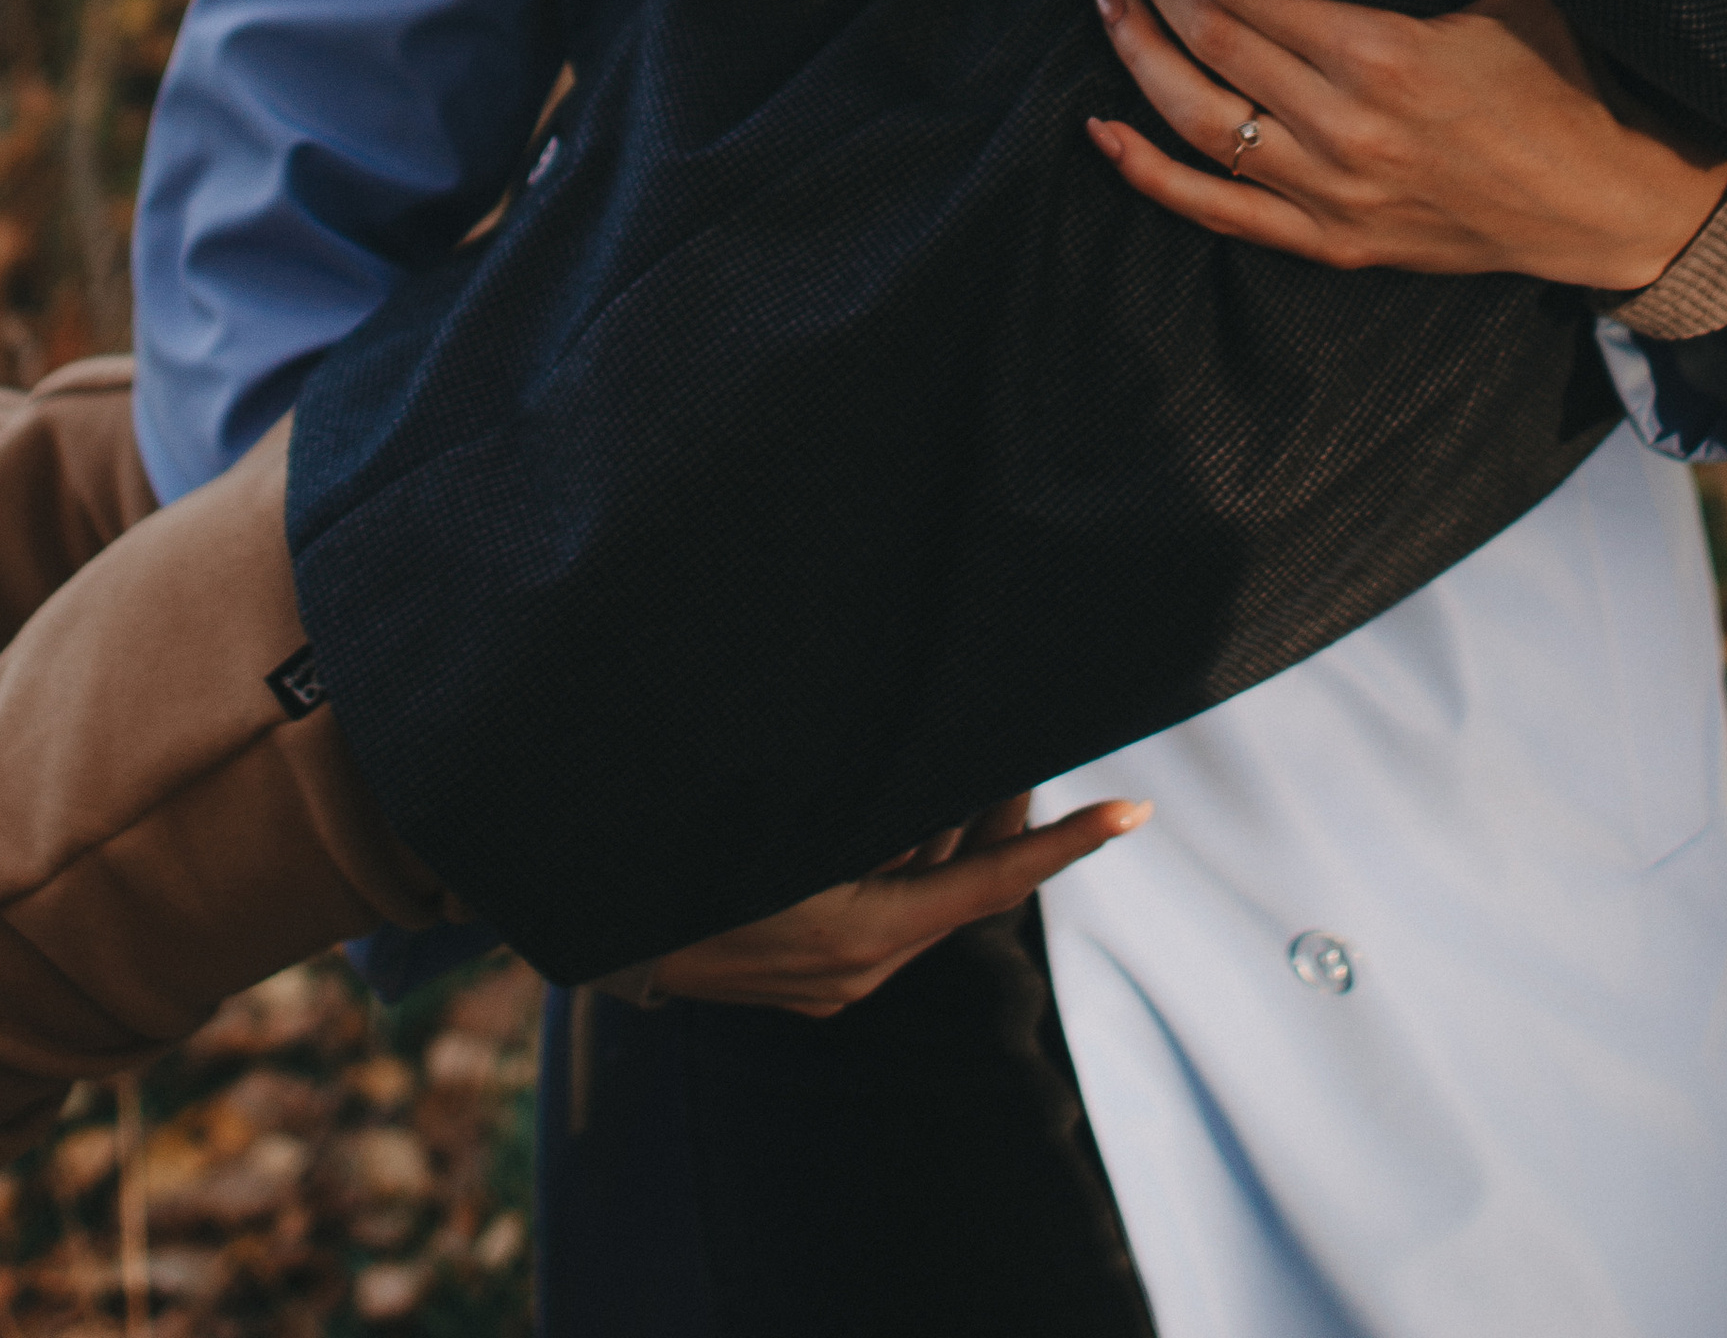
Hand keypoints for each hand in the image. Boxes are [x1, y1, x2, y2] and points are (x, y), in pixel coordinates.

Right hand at [643, 790, 1147, 1017]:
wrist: (595, 936)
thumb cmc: (685, 859)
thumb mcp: (782, 823)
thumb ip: (867, 801)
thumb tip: (932, 757)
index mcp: (863, 935)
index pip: (992, 883)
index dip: (1064, 845)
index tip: (1132, 811)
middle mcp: (861, 971)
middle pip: (964, 886)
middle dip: (1003, 817)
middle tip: (1029, 743)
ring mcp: (833, 984)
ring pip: (924, 895)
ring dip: (949, 833)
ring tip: (967, 755)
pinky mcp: (808, 978)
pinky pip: (883, 910)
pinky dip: (903, 859)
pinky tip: (897, 806)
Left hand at [1086, 0, 1726, 292]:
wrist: (1609, 205)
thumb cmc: (1569, 79)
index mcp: (1389, 52)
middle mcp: (1348, 127)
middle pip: (1215, 40)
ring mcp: (1334, 194)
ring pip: (1198, 120)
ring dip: (1138, 57)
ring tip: (1106, 4)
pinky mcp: (1333, 243)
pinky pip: (1219, 210)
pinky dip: (1150, 173)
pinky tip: (1102, 131)